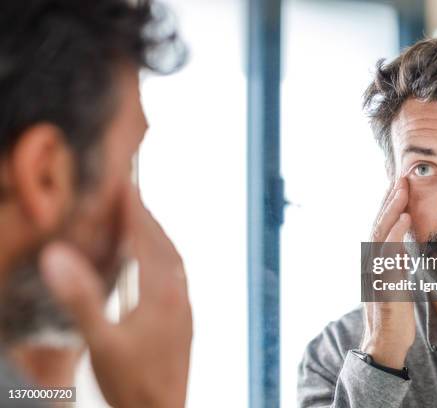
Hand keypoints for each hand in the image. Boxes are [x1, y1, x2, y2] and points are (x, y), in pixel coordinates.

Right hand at [39, 184, 192, 406]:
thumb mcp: (101, 342)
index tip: (124, 184)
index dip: (134, 211)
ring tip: (140, 224)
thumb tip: (58, 254)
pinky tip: (152, 270)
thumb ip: (81, 298)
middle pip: (163, 245)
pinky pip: (176, 278)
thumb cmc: (131, 383)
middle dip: (146, 218)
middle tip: (129, 195)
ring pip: (173, 261)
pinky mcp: (185, 322)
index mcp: (161, 293)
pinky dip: (162, 260)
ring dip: (157, 238)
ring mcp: (185, 309)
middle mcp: (179, 295)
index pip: (147, 240)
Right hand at [361, 177, 414, 368]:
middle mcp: (370, 263)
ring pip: (380, 233)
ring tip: (402, 189)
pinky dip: (395, 233)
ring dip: (391, 209)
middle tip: (401, 177)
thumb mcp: (394, 283)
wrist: (385, 343)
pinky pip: (388, 252)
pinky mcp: (383, 282)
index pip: (380, 227)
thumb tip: (402, 249)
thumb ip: (396, 264)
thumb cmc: (394, 315)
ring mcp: (374, 272)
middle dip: (389, 199)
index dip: (389, 205)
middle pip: (378, 224)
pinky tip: (405, 218)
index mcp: (373, 262)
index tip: (399, 186)